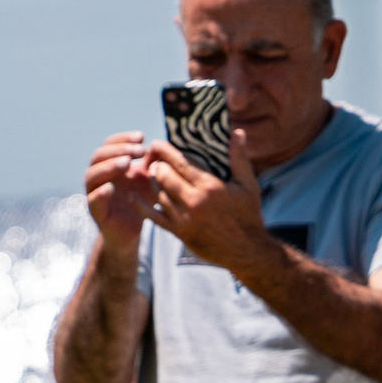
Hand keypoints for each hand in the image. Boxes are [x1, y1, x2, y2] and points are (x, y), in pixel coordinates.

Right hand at [82, 132, 151, 254]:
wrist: (133, 229)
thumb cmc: (140, 200)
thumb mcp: (150, 179)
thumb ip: (152, 163)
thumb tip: (158, 145)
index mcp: (109, 166)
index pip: (109, 145)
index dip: (123, 138)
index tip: (142, 137)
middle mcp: (98, 177)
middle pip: (98, 156)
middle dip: (118, 150)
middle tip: (139, 150)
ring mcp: (94, 194)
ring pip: (91, 175)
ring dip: (108, 166)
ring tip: (126, 163)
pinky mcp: (96, 212)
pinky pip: (92, 200)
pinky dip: (100, 193)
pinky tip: (111, 188)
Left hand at [142, 128, 274, 274]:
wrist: (245, 250)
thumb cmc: (249, 215)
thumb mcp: (248, 185)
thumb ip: (239, 158)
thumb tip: (238, 132)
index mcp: (209, 186)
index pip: (181, 163)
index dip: (165, 152)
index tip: (156, 143)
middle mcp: (193, 201)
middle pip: (164, 177)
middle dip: (156, 165)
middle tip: (152, 158)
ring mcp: (184, 218)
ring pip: (158, 195)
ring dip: (152, 182)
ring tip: (151, 173)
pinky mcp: (179, 232)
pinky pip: (154, 217)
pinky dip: (141, 207)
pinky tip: (132, 197)